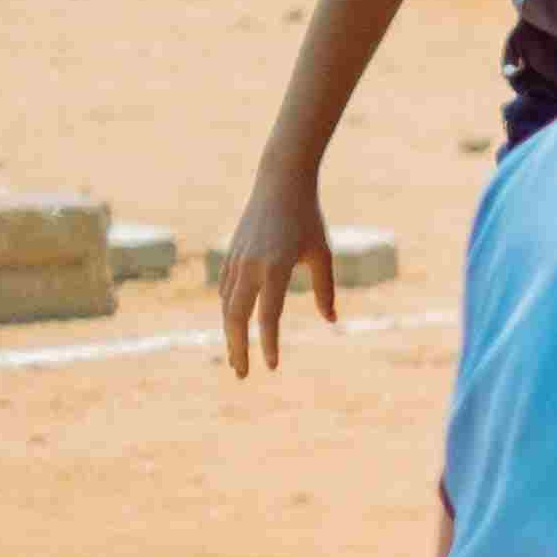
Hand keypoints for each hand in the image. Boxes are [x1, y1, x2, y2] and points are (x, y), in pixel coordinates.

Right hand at [220, 159, 337, 374]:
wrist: (280, 182)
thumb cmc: (308, 219)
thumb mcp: (322, 254)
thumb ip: (325, 289)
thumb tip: (331, 320)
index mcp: (276, 267)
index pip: (267, 316)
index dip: (268, 343)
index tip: (271, 366)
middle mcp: (251, 266)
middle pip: (235, 316)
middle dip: (237, 347)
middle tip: (242, 374)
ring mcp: (237, 259)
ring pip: (226, 304)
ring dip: (230, 332)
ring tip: (237, 356)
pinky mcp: (231, 253)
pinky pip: (225, 289)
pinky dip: (228, 310)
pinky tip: (233, 324)